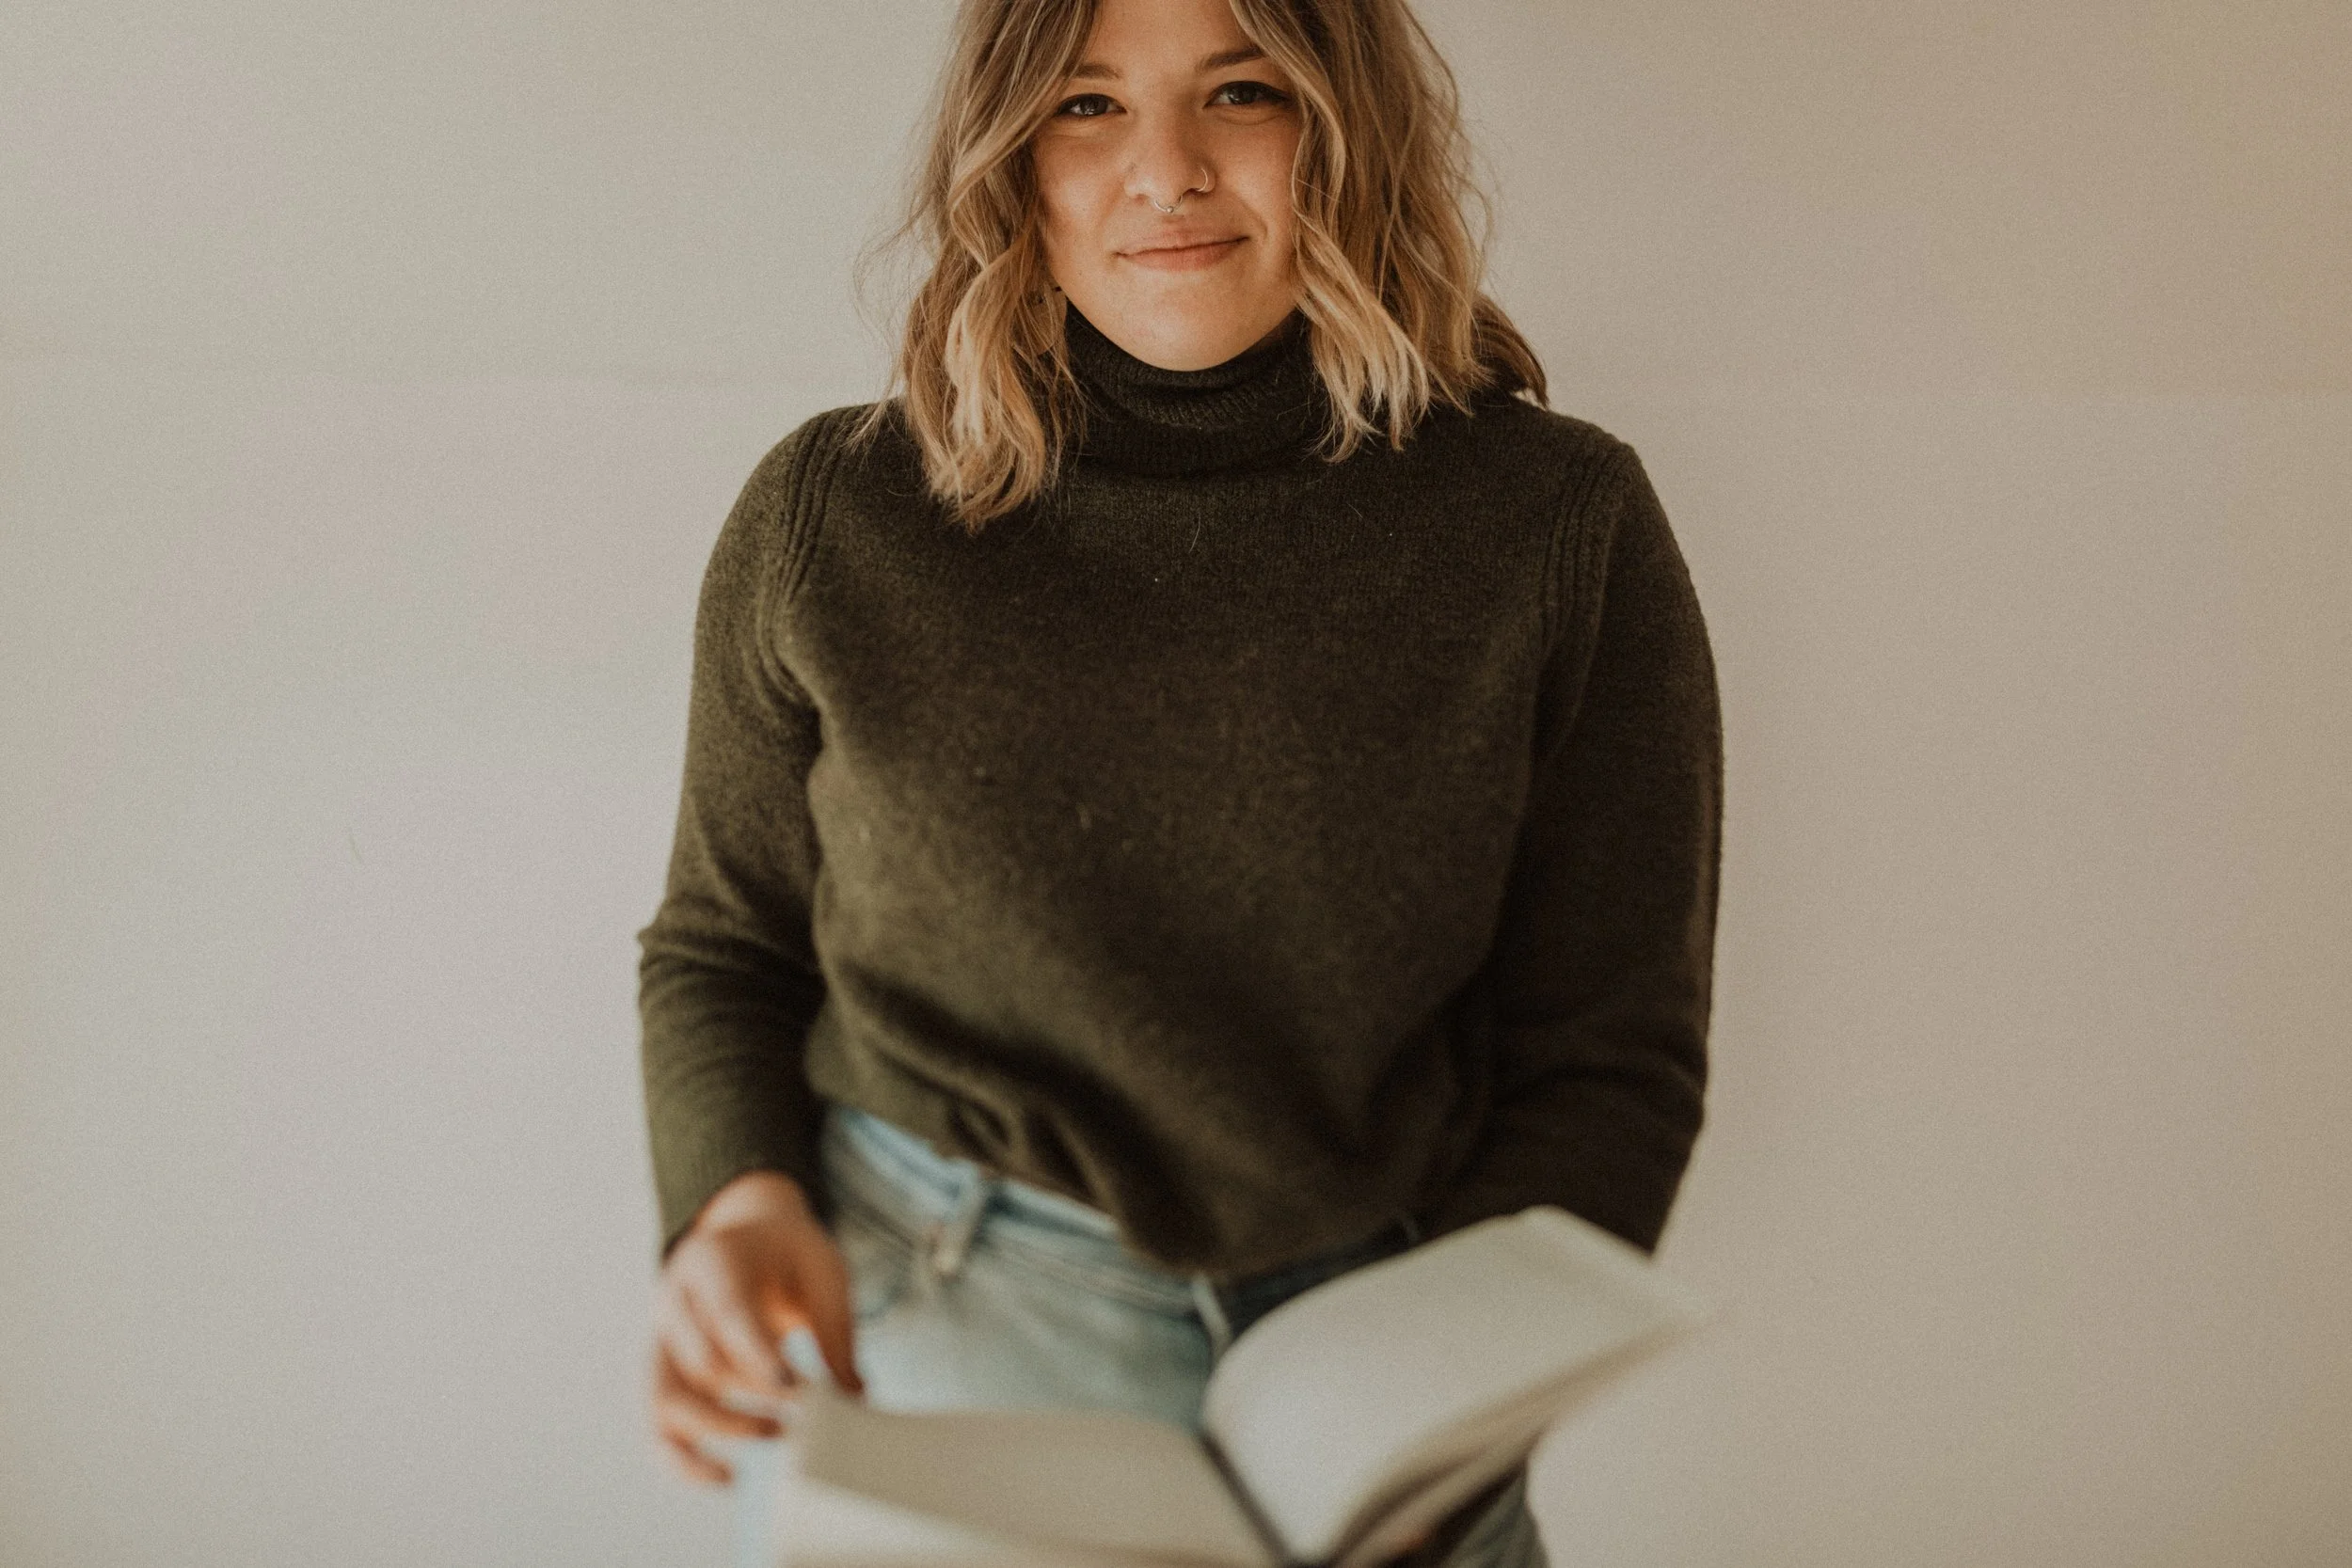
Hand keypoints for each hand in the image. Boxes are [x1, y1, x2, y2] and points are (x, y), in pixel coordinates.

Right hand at [650, 1169, 865, 1485]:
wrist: (744, 1238)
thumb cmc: (786, 1254)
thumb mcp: (821, 1268)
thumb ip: (834, 1328)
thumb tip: (855, 1395)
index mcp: (713, 1261)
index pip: (728, 1312)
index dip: (755, 1354)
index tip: (790, 1388)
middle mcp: (675, 1301)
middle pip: (699, 1359)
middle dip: (753, 1393)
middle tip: (805, 1408)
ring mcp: (661, 1341)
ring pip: (666, 1400)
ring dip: (721, 1429)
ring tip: (778, 1436)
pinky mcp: (663, 1375)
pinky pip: (658, 1427)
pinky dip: (684, 1460)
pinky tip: (727, 1478)